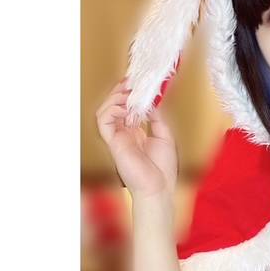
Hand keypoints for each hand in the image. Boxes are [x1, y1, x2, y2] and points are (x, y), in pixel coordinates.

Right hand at [96, 79, 177, 198]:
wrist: (158, 187)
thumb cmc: (162, 168)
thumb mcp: (165, 135)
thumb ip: (156, 117)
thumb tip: (151, 101)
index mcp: (136, 132)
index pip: (127, 108)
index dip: (130, 95)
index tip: (137, 84)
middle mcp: (124, 133)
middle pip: (114, 106)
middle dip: (121, 92)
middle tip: (131, 83)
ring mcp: (117, 137)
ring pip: (105, 111)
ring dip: (114, 98)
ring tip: (127, 93)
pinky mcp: (112, 142)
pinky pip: (104, 121)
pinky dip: (111, 110)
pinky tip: (124, 107)